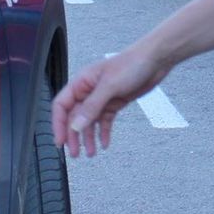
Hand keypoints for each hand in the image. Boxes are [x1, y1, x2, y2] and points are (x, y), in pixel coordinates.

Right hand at [52, 44, 169, 157]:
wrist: (155, 60)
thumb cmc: (131, 64)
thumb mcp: (109, 86)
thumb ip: (91, 107)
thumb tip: (76, 126)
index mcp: (81, 82)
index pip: (62, 105)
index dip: (58, 124)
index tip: (60, 141)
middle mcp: (89, 91)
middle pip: (74, 117)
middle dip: (73, 136)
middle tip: (75, 154)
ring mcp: (102, 98)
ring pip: (89, 122)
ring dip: (88, 137)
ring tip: (91, 153)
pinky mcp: (114, 102)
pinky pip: (105, 121)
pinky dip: (104, 132)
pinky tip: (105, 143)